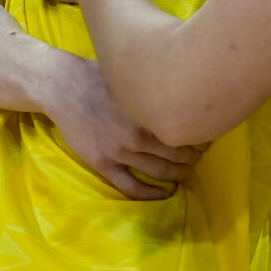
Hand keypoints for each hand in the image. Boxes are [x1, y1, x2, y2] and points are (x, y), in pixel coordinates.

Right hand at [42, 51, 198, 199]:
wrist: (64, 88)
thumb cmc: (102, 77)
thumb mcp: (136, 77)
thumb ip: (159, 87)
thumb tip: (188, 81)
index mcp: (150, 112)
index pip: (186, 131)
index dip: (201, 138)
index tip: (206, 137)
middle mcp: (138, 135)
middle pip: (178, 154)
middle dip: (193, 157)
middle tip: (199, 156)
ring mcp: (120, 152)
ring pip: (160, 171)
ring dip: (178, 175)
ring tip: (186, 173)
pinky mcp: (103, 163)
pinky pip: (131, 187)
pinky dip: (152, 194)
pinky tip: (165, 194)